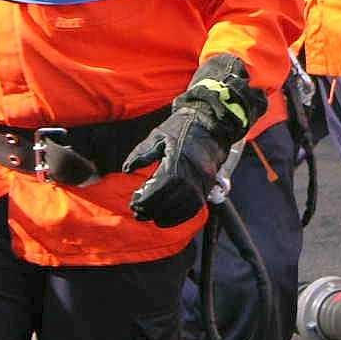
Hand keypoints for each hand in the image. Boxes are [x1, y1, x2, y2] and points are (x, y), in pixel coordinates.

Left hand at [122, 54, 263, 227]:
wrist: (213, 121)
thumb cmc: (184, 126)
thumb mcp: (158, 136)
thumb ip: (141, 154)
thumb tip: (127, 169)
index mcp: (176, 164)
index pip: (157, 191)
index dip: (144, 201)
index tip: (134, 204)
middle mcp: (192, 177)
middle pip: (169, 203)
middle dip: (152, 211)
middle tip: (139, 213)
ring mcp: (203, 183)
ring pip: (183, 208)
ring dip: (167, 216)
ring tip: (154, 217)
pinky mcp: (209, 185)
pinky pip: (195, 206)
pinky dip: (182, 215)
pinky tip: (171, 216)